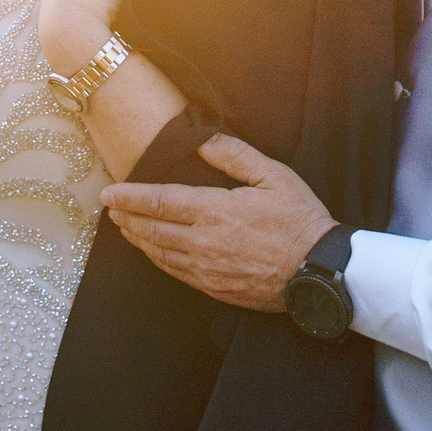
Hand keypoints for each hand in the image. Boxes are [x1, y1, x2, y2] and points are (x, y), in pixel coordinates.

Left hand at [100, 133, 337, 310]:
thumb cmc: (300, 220)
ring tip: (124, 228)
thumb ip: (234, 156)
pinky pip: (176, 273)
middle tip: (110, 209)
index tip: (108, 194)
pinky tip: (153, 252)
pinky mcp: (215, 288)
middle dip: (127, 217)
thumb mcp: (274, 176)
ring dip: (138, 239)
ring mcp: (207, 269)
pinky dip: (158, 260)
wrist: (322, 271)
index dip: (129, 197)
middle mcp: (204, 242)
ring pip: (160, 253)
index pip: (159, 201)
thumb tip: (203, 142)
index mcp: (215, 211)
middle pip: (152, 229)